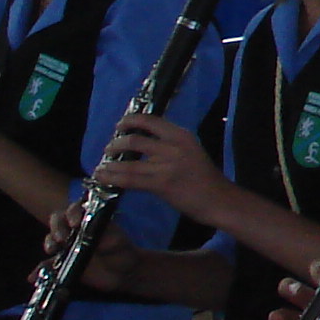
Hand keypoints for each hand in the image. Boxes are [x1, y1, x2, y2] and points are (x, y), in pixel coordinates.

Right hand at [39, 198, 140, 295]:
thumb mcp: (118, 243)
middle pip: (58, 221)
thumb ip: (108, 238)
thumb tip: (96, 239)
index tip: (75, 223)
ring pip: (51, 240)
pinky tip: (35, 275)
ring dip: (49, 243)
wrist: (122, 274)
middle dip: (57, 227)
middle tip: (61, 238)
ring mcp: (67, 246)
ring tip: (52, 251)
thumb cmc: (123, 252)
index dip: (72, 213)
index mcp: (90, 219)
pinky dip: (40, 269)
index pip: (75, 209)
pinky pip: (47, 265)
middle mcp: (75, 230)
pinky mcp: (62, 263)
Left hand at [97, 111, 226, 217]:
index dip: (130, 121)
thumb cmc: (205, 177)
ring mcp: (166, 165)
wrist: (219, 199)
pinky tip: (102, 178)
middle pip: (134, 140)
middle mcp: (173, 146)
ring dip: (109, 164)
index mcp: (181, 135)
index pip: (150, 120)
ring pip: (128, 161)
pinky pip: (129, 179)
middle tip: (109, 150)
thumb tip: (142, 144)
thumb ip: (170, 146)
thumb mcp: (191, 151)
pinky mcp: (160, 184)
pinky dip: (112, 178)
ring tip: (101, 167)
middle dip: (115, 144)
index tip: (120, 126)